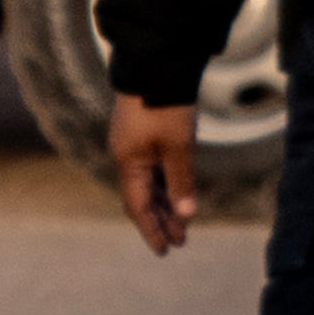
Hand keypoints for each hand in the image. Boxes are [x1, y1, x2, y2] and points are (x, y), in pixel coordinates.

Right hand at [107, 94, 198, 254]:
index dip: (152, 230)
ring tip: (183, 222)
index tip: (166, 250)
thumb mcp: (178, 146)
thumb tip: (186, 215)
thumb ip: (181, 182)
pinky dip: (166, 184)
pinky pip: (153, 168)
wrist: (159, 63)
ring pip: (149, 183)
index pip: (137, 207)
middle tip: (181, 241)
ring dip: (165, 203)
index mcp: (128, 162)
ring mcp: (134, 144)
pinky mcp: (143, 134)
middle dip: (161, 220)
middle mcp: (126, 156)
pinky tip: (178, 193)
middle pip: (142, 198)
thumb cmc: (166, 106)